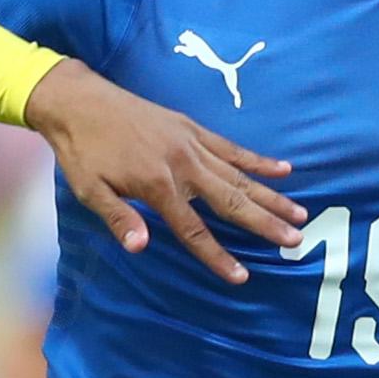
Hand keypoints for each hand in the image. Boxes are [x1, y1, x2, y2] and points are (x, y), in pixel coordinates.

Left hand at [25, 62, 300, 281]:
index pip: (193, 229)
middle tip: (295, 241)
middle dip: (264, 223)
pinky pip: (232, 147)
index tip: (242, 276)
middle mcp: (182, 164)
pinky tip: (284, 169)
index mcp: (156, 185)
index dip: (217, 256)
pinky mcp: (192, 128)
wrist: (79, 100)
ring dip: (270, 196)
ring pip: (239, 175)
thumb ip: (119, 219)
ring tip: (299, 213)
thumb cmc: (82, 151)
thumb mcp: (90, 190)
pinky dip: (258, 159)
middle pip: (230, 201)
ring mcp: (191, 143)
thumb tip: (141, 248)